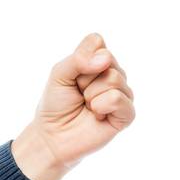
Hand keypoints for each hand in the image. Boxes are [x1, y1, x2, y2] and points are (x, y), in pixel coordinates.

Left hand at [11, 32, 135, 179]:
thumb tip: (105, 58)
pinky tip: (97, 116)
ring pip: (114, 79)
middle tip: (79, 94)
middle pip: (107, 60)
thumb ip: (78, 58)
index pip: (98, 43)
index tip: (72, 77)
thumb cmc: (56, 104)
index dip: (80, 60)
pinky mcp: (126, 114)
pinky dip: (101, 106)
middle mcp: (115, 75)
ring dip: (91, 95)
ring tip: (87, 106)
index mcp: (100, 62)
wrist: (52, 136)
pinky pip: (118, 99)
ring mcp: (123, 94)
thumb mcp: (59, 74)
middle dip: (84, 79)